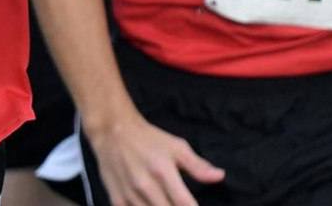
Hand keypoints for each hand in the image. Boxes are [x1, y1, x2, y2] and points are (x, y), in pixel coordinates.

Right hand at [88, 110, 224, 205]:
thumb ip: (198, 165)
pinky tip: (151, 205)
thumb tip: (219, 176)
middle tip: (181, 204)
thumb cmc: (148, 139)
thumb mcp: (176, 146)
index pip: (185, 204)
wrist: (112, 132)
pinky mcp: (117, 200)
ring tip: (166, 203)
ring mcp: (130, 195)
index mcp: (163, 171)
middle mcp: (146, 186)